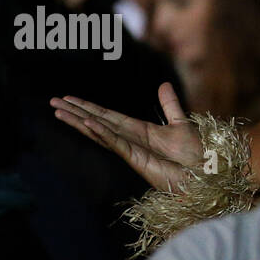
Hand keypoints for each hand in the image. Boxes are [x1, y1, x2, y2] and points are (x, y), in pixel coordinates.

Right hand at [50, 82, 201, 190]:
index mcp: (139, 131)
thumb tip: (163, 84)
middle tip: (54, 102)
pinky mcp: (137, 159)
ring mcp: (132, 150)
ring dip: (80, 122)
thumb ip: (170, 105)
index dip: (89, 107)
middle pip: (97, 123)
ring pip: (100, 133)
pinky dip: (102, 133)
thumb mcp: (181, 124)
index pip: (108, 116)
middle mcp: (131, 140)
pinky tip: (88, 124)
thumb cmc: (195, 155)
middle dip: (76, 112)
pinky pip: (116, 144)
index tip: (70, 98)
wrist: (205, 175)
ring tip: (59, 112)